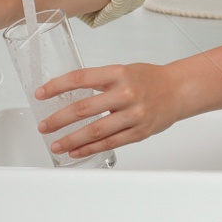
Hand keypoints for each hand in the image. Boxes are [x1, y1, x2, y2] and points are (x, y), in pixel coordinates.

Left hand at [36, 62, 187, 159]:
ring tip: (56, 144)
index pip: (80, 78)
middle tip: (44, 126)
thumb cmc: (150, 79)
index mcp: (119, 73)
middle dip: (59, 119)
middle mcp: (125, 93)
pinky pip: (109, 143)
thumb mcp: (124, 70)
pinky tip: (77, 151)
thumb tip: (69, 93)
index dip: (57, 86)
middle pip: (84, 108)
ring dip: (71, 139)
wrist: (179, 90)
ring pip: (95, 130)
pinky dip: (90, 148)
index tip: (41, 94)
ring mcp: (133, 114)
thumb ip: (100, 81)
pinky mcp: (139, 132)